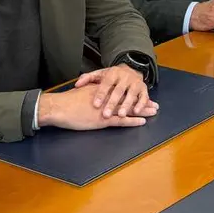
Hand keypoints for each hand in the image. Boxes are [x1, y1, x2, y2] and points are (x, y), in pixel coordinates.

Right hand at [40, 75, 158, 129]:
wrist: (59, 107)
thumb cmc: (66, 101)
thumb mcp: (82, 92)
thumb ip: (91, 91)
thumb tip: (96, 92)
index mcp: (102, 90)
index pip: (122, 91)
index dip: (133, 93)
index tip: (142, 94)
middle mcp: (107, 97)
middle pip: (129, 98)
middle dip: (142, 101)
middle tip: (154, 103)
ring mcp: (106, 109)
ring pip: (128, 109)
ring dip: (142, 110)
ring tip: (153, 111)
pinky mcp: (103, 120)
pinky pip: (121, 120)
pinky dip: (132, 121)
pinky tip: (142, 121)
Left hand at [74, 63, 152, 118]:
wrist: (131, 68)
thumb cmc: (112, 76)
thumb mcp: (100, 74)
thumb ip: (88, 78)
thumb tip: (77, 84)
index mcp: (113, 73)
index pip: (106, 84)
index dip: (101, 94)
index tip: (95, 104)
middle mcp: (125, 77)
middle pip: (118, 90)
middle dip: (112, 103)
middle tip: (105, 114)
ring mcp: (135, 82)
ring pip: (131, 94)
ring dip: (126, 105)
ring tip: (120, 114)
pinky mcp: (143, 88)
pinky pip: (143, 96)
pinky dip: (141, 104)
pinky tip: (137, 111)